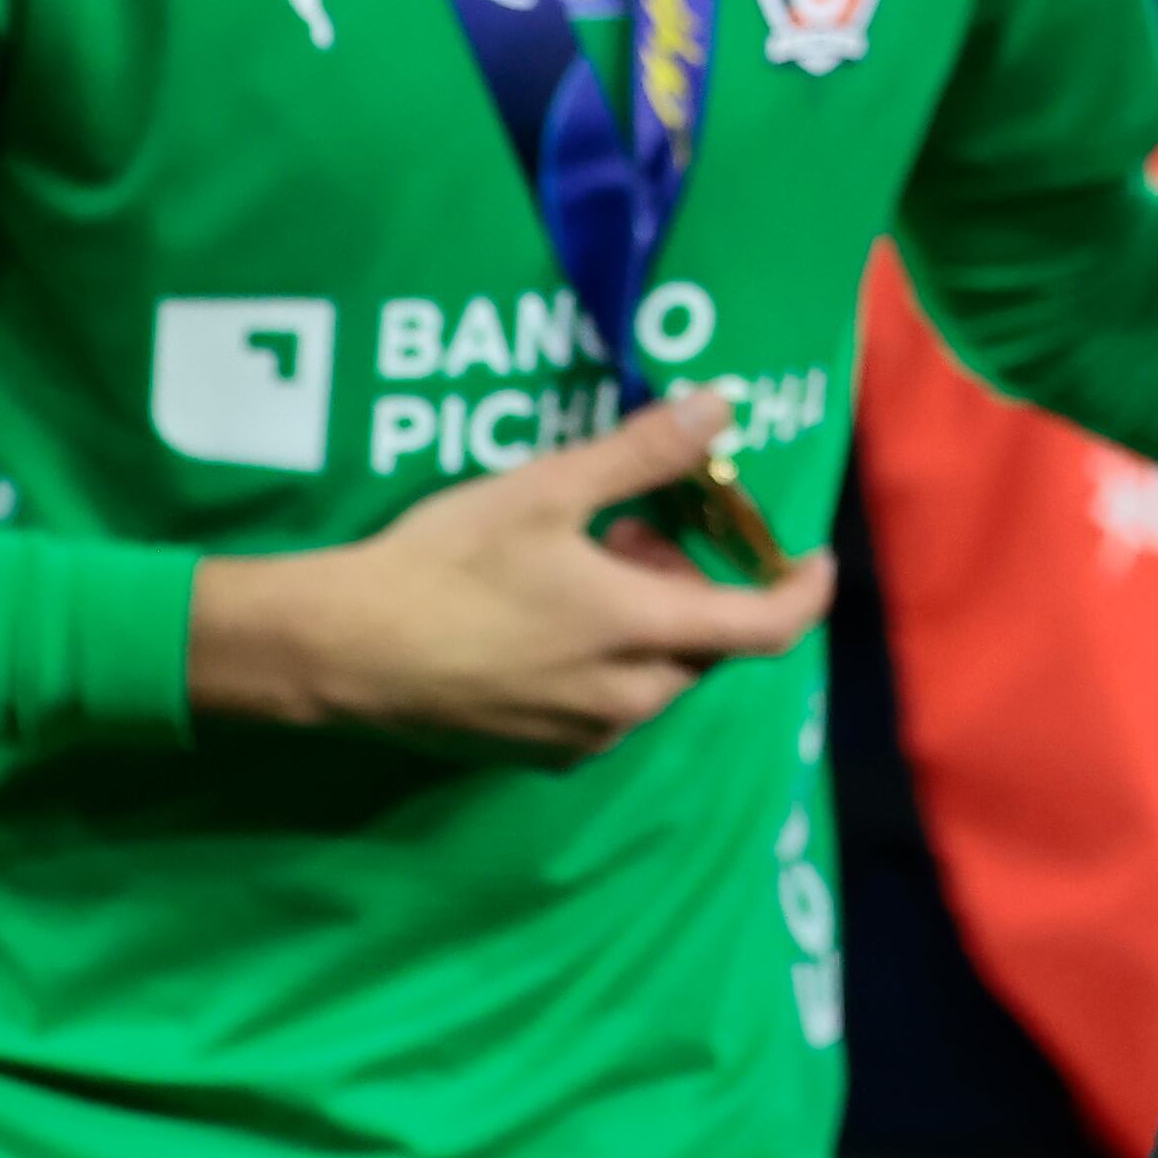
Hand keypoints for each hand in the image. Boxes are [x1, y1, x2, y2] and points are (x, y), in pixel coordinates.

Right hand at [186, 389, 836, 758]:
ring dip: (650, 621)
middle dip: (696, 585)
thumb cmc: (449, 563)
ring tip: (588, 562)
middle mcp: (628, 698)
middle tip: (641, 529)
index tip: (814, 557)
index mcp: (643, 633)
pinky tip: (550, 617)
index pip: (767, 628)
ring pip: (655, 676)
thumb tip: (723, 404)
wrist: (342, 652)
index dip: (804, 592)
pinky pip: (606, 703)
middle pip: (707, 646)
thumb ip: (644, 453)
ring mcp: (581, 735)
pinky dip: (609, 657)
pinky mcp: (537, 752)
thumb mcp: (549, 489)